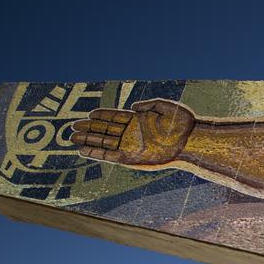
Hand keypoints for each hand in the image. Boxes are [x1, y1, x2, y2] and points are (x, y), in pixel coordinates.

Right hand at [71, 99, 195, 164]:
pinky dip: (96, 153)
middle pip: (106, 130)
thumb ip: (148, 104)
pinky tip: (84, 150)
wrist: (191, 141)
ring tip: (72, 138)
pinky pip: (109, 156)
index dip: (101, 115)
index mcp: (139, 120)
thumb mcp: (166, 106)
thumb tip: (132, 107)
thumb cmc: (183, 124)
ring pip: (104, 142)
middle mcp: (133, 134)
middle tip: (72, 127)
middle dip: (89, 128)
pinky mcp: (132, 158)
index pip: (115, 117)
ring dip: (88, 141)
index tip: (89, 114)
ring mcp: (131, 146)